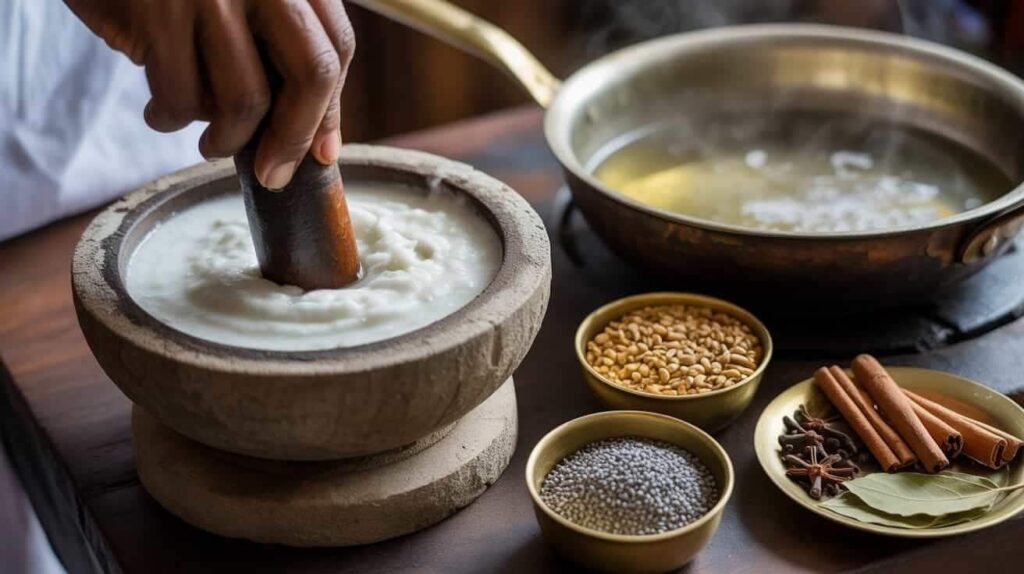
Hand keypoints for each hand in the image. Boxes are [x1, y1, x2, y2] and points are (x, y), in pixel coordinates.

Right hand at [65, 0, 354, 188]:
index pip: (338, 46)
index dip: (331, 109)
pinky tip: (160, 113)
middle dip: (293, 139)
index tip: (320, 154)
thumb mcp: (242, 4)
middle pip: (312, 73)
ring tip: (209, 142)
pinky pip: (181, 95)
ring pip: (243, 99)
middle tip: (271, 174)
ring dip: (224, 139)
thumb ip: (283, 56)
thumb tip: (321, 144)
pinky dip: (170, 119)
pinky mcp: (158, 9)